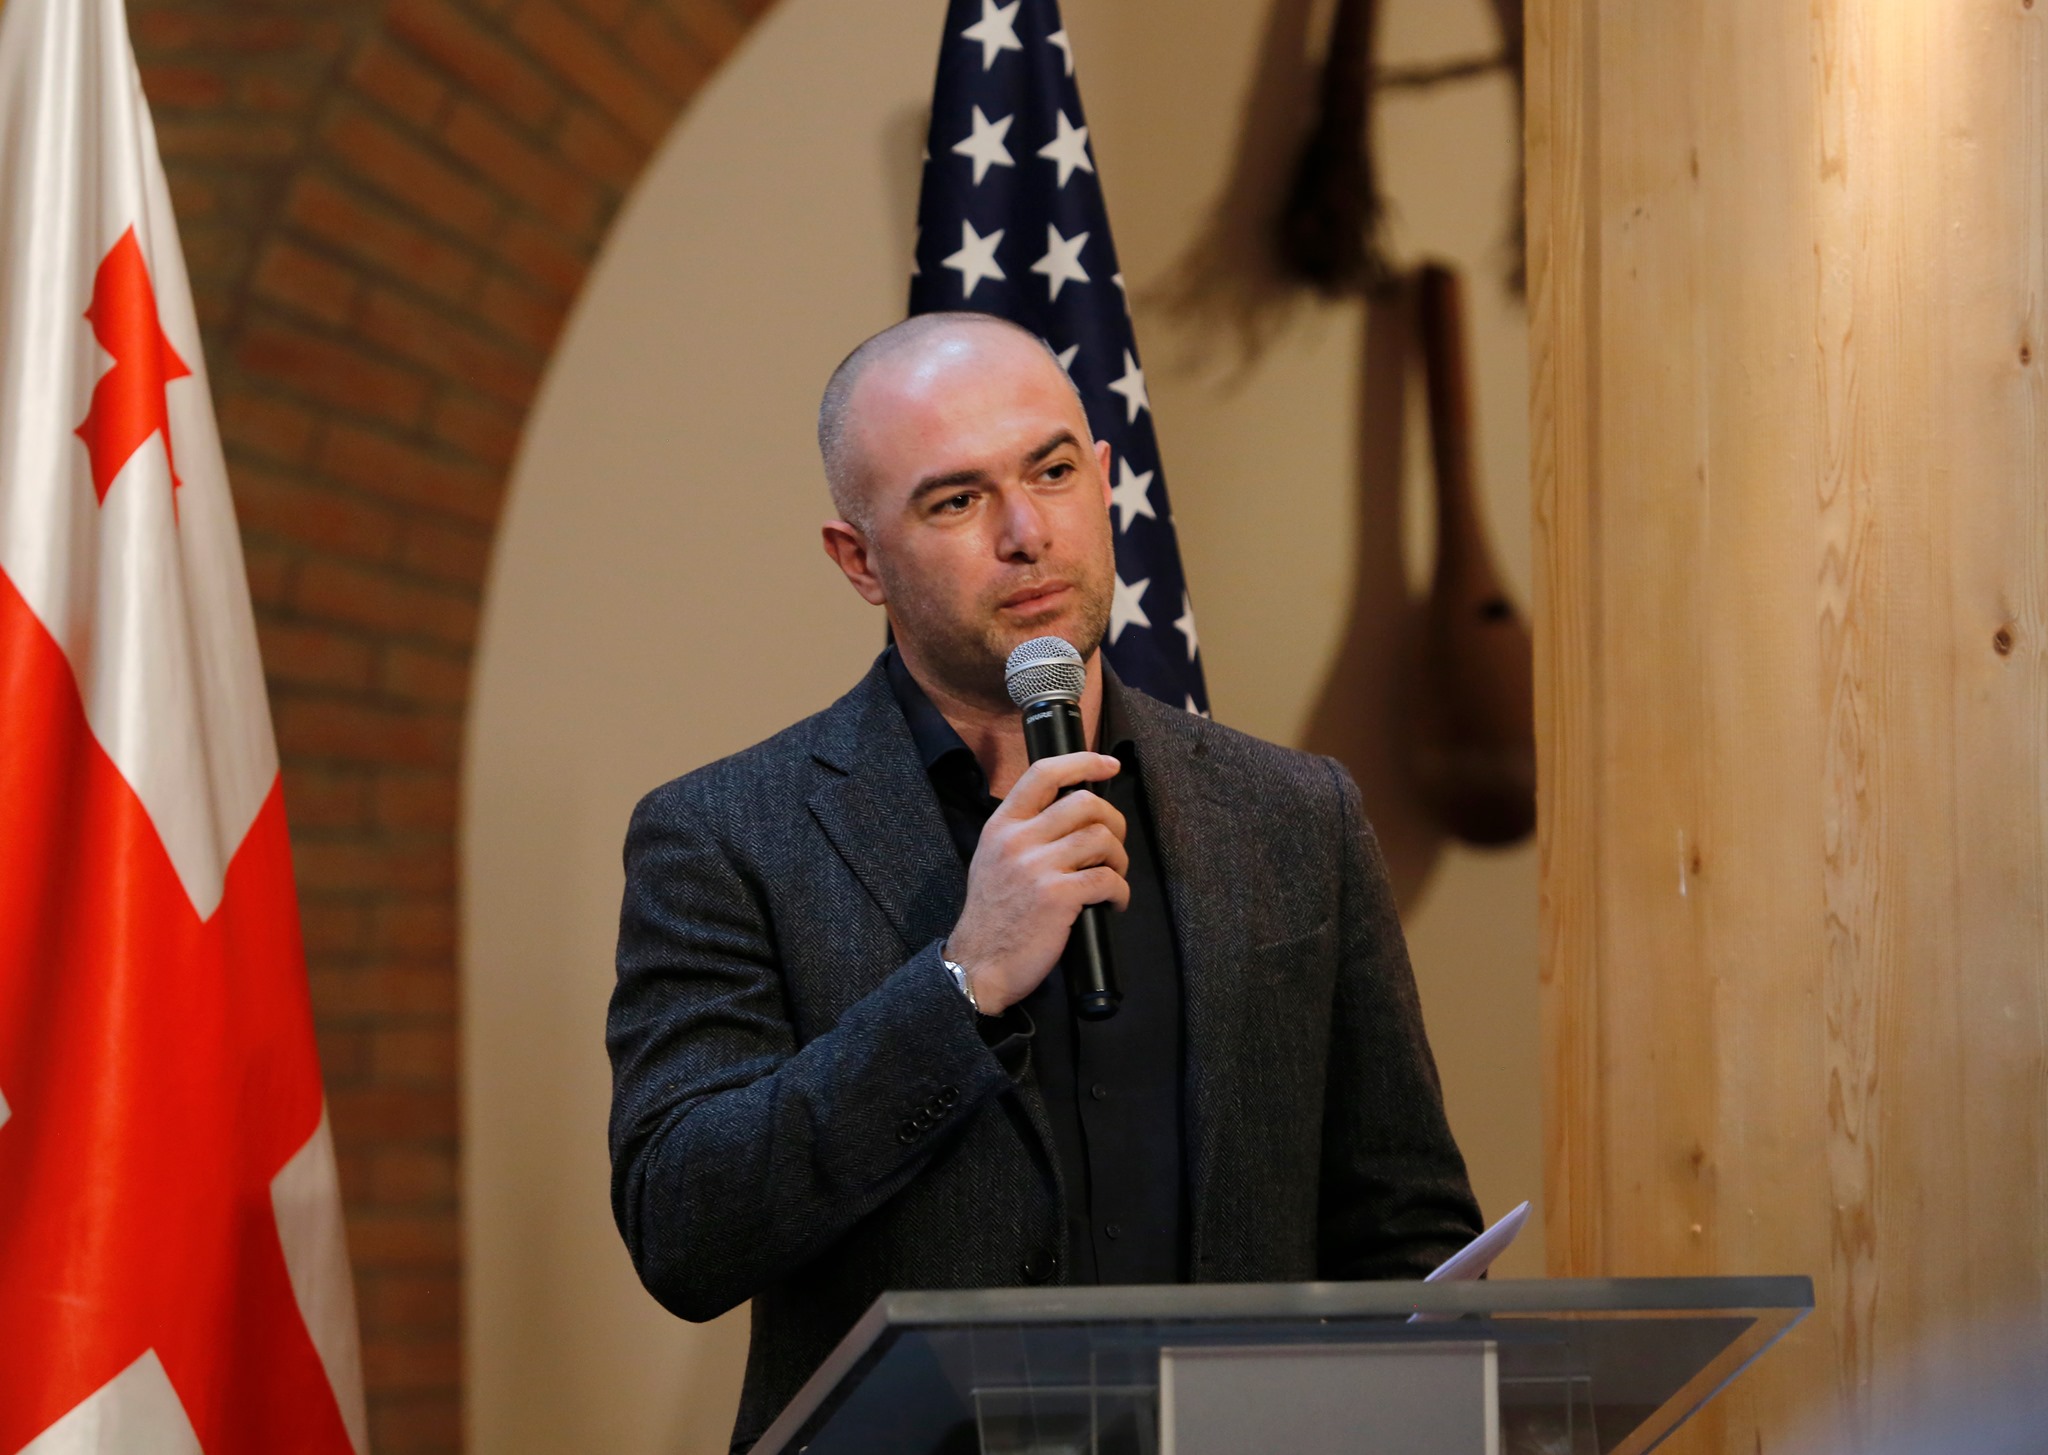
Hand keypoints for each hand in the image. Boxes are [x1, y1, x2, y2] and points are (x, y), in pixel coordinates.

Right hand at [945, 752, 1128, 1013]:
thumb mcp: (992, 859)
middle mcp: (1017, 839)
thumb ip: (1022, 832)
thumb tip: (1070, 813)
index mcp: (1001, 825)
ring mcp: (1037, 867)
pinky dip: (1120, 892)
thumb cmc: (993, 916)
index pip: (1043, 773)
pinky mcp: (1057, 897)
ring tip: (1112, 876)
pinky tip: (1113, 903)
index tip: (1108, 765)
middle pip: (1084, 803)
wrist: (978, 966)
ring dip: (1119, 858)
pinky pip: (1107, 878)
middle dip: (1113, 821)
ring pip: (1101, 837)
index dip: (1083, 762)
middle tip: (1113, 846)